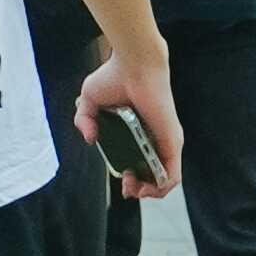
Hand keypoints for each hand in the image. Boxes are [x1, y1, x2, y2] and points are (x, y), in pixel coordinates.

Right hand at [75, 46, 182, 200]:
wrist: (133, 63)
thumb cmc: (113, 76)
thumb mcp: (87, 101)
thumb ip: (83, 120)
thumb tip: (89, 139)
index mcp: (138, 132)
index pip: (139, 162)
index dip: (132, 177)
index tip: (120, 177)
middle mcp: (154, 138)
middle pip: (153, 175)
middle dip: (139, 188)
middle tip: (126, 186)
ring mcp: (166, 141)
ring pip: (165, 179)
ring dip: (150, 192)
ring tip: (134, 189)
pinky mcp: (172, 141)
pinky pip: (173, 174)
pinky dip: (161, 187)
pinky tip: (147, 190)